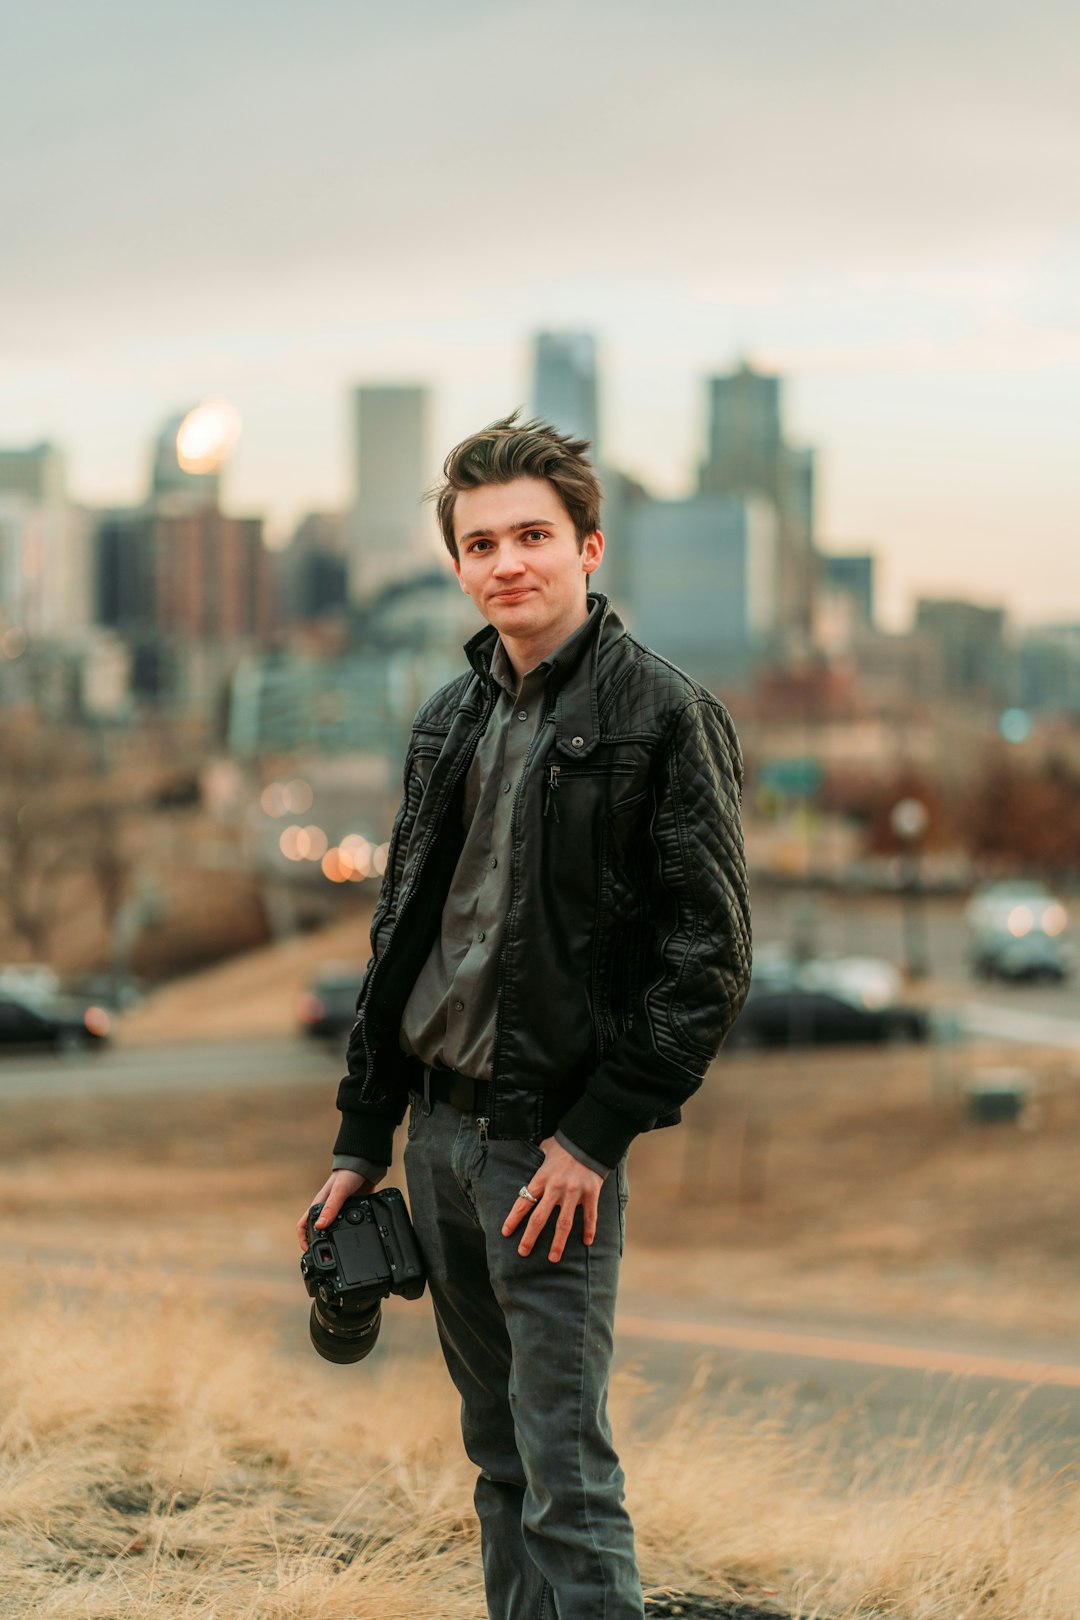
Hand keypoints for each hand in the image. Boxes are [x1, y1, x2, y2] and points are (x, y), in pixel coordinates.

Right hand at [296, 1169, 378, 1251]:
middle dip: (317, 1244)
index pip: (303, 1225)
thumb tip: (320, 1226)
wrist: (364, 1167)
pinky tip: (351, 1239)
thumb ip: (331, 1207)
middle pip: (315, 1231)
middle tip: (325, 1258)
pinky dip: (344, 1234)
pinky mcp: (347, 1212)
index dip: (302, 1239)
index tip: (307, 1251)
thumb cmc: (348, 1175)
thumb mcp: (339, 1192)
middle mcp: (325, 1210)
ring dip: (330, 1241)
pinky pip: (343, 1226)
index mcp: (318, 1205)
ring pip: (329, 1230)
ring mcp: (336, 1211)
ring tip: (337, 1253)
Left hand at [501, 1137, 603, 1263]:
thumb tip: (528, 1158)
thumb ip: (537, 1159)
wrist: (588, 1139)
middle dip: (530, 1237)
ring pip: (563, 1223)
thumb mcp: (545, 1149)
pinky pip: (590, 1216)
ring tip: (552, 1259)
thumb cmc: (564, 1145)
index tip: (506, 1232)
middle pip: (539, 1218)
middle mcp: (555, 1188)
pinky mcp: (591, 1194)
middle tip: (523, 1253)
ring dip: (557, 1243)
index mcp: (542, 1178)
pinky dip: (589, 1230)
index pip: (524, 1202)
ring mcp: (574, 1193)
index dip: (513, 1219)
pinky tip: (587, 1243)